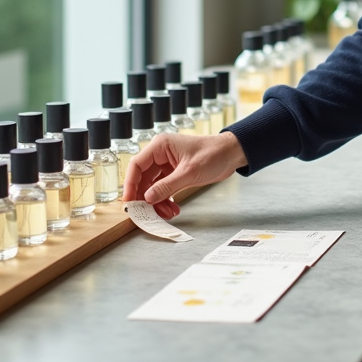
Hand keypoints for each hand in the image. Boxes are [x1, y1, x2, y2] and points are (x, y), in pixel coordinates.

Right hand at [122, 131, 247, 218]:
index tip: (129, 202)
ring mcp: (167, 165)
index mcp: (160, 146)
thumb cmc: (213, 154)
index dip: (130, 184)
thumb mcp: (189, 172)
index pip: (136, 165)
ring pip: (153, 187)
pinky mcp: (175, 174)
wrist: (231, 154)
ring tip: (167, 214)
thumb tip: (148, 198)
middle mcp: (160, 155)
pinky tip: (173, 209)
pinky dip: (166, 200)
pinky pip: (164, 189)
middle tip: (147, 213)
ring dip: (158, 202)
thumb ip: (167, 186)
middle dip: (146, 198)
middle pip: (143, 179)